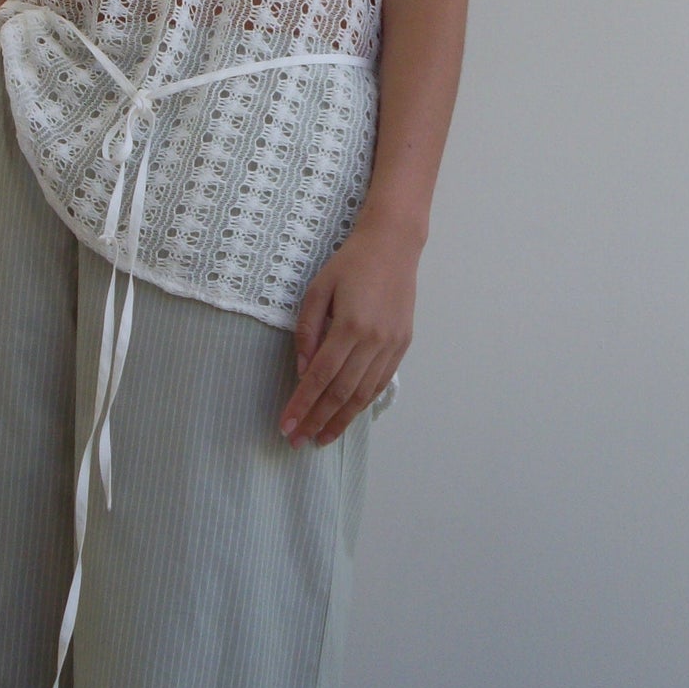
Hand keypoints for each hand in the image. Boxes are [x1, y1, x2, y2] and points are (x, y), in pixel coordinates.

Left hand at [280, 219, 418, 446]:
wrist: (394, 245)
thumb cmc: (351, 262)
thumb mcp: (318, 289)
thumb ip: (307, 330)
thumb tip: (301, 370)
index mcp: (349, 325)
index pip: (319, 377)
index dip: (301, 405)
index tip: (286, 426)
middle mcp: (373, 340)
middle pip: (341, 393)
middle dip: (317, 421)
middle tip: (298, 443)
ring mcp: (391, 345)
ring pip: (363, 394)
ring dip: (341, 420)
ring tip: (322, 438)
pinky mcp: (402, 344)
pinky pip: (380, 382)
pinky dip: (363, 403)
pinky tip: (348, 415)